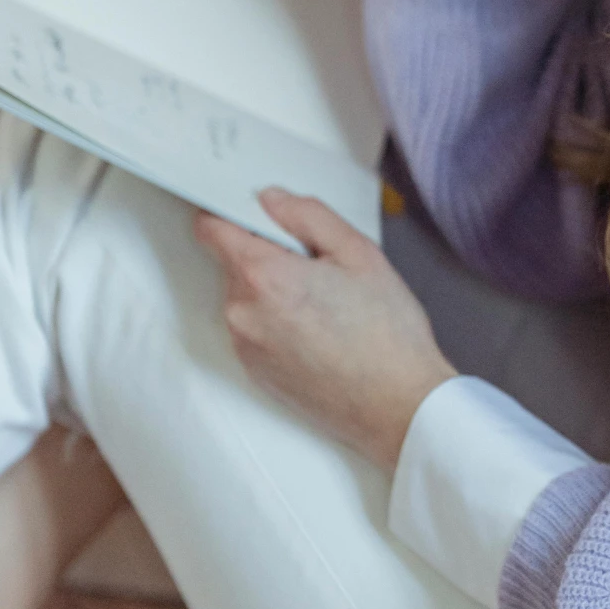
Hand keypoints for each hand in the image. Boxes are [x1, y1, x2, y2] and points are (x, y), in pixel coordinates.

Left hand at [194, 192, 455, 470]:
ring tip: (325, 305)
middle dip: (268, 255)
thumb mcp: (358, 253)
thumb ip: (307, 214)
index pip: (211, 228)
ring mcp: (245, 347)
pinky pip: (254, 329)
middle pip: (233, 262)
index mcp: (262, 275)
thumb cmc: (387, 334)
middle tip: (318, 266)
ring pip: (245, 297)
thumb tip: (271, 200)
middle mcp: (242, 313)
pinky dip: (276, 322)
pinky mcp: (254, 373)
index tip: (256, 213)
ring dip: (272, 291)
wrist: (398, 407)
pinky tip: (320, 332)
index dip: (231, 212)